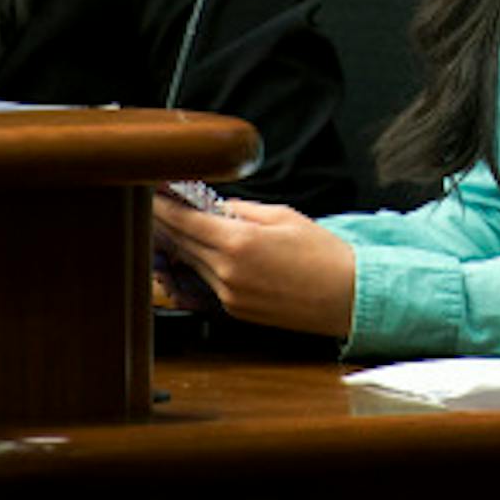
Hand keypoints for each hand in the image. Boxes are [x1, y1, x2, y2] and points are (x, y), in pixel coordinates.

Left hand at [151, 194, 355, 337]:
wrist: (348, 296)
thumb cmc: (323, 253)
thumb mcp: (283, 216)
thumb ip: (242, 210)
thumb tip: (216, 207)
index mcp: (239, 243)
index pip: (185, 220)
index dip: (163, 204)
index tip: (150, 190)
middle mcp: (227, 272)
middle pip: (181, 243)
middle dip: (165, 222)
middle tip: (152, 203)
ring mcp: (229, 295)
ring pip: (191, 264)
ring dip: (180, 243)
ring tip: (171, 223)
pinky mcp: (236, 310)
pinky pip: (208, 282)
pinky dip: (200, 264)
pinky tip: (199, 250)